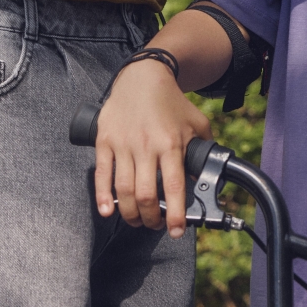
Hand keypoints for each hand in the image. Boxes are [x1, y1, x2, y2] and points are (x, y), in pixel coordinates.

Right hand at [92, 58, 210, 237]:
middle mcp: (146, 146)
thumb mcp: (197, 123)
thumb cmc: (171, 103)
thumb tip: (204, 176)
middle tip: (155, 224)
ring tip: (137, 220)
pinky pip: (102, 174)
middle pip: (146, 195)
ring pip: (124, 190)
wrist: (144, 76)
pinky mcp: (105, 141)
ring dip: (130, 213)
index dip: (174, 214)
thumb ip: (203, 150)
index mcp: (171, 144)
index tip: (175, 230)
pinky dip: (102, 197)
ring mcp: (123, 144)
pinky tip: (107, 211)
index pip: (173, 187)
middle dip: (150, 218)